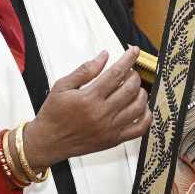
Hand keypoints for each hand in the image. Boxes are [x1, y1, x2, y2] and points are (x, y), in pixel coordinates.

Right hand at [25, 47, 150, 169]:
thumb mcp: (62, 86)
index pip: (116, 73)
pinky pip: (139, 129)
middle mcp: (101, 113)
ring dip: (141, 92)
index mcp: (88, 98)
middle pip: (130, 88)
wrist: (48, 142)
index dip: (128, 59)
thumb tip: (103, 56)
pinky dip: (146, 116)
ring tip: (135, 88)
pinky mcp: (113, 140)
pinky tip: (142, 108)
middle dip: (134, 75)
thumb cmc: (53, 114)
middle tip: (130, 71)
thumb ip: (84, 70)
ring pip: (138, 107)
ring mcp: (110, 128)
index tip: (134, 51)